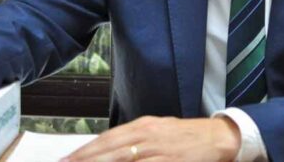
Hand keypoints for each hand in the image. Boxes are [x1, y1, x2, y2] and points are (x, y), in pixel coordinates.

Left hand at [61, 116, 240, 161]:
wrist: (218, 137)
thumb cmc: (185, 137)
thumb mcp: (157, 131)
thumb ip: (133, 140)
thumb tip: (106, 150)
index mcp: (142, 126)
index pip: (106, 139)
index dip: (84, 151)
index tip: (65, 159)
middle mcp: (147, 135)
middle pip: (109, 150)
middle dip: (84, 160)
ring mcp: (158, 150)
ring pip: (122, 159)